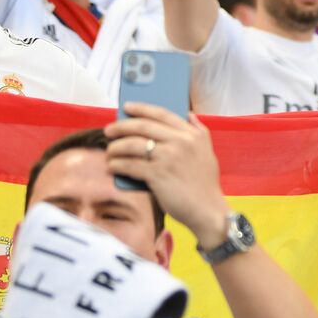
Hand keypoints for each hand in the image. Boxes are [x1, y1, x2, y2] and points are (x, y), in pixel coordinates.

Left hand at [105, 102, 230, 245]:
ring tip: (110, 151)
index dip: (142, 108)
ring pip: (133, 144)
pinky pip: (130, 165)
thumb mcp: (207, 151)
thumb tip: (188, 114)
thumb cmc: (205, 184)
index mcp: (193, 134)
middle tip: (109, 130)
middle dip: (122, 126)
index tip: (127, 107)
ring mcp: (168, 158)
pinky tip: (112, 167)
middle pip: (143, 126)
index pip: (163, 114)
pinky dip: (117, 165)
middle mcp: (181, 142)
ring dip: (116, 147)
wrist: (207, 210)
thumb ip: (198, 131)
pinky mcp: (158, 175)